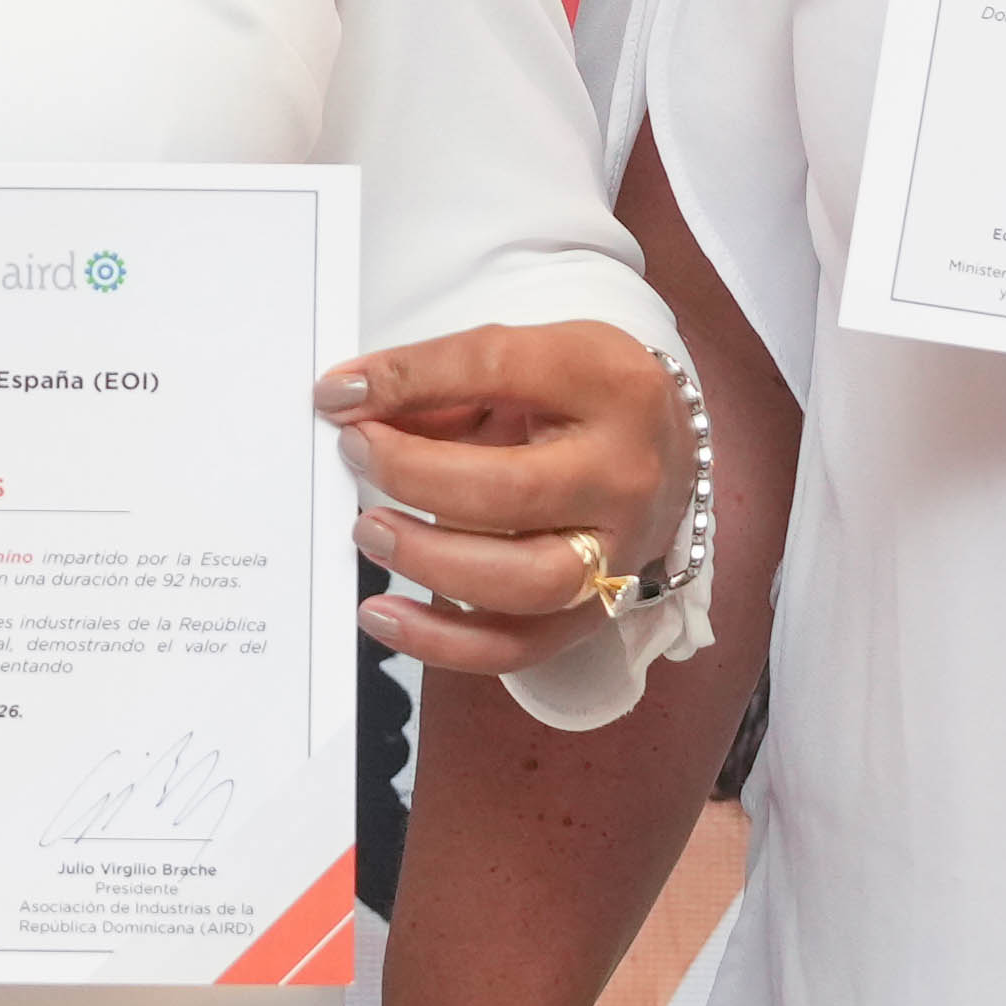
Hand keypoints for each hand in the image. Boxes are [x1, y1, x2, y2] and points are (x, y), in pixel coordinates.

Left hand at [321, 319, 694, 690]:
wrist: (667, 451)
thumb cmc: (583, 399)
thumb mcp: (527, 359)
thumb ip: (442, 379)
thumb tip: (348, 402)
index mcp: (607, 383)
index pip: (496, 368)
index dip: (406, 378)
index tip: (338, 393)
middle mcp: (624, 473)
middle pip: (515, 489)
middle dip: (415, 475)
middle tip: (356, 454)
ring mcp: (619, 553)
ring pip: (525, 581)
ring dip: (428, 560)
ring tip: (368, 531)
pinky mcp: (595, 613)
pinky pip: (517, 647)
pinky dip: (441, 642)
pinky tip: (383, 616)